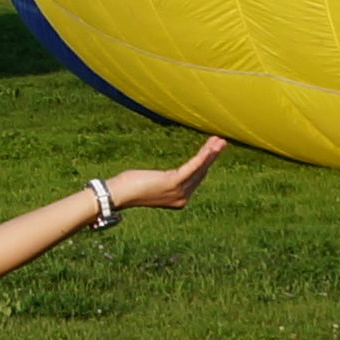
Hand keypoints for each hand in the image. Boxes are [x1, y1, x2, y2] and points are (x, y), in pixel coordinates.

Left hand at [108, 137, 226, 216]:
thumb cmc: (130, 186)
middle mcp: (182, 198)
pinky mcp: (173, 182)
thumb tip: (172, 174)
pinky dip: (202, 156)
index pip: (196, 178)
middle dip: (211, 155)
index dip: (205, 162)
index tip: (211, 149)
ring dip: (210, 153)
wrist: (118, 194)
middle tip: (221, 141)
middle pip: (200, 172)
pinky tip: (210, 147)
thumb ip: (167, 180)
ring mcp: (179, 192)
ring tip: (219, 140)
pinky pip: (191, 167)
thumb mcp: (153, 182)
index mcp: (179, 199)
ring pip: (198, 168)